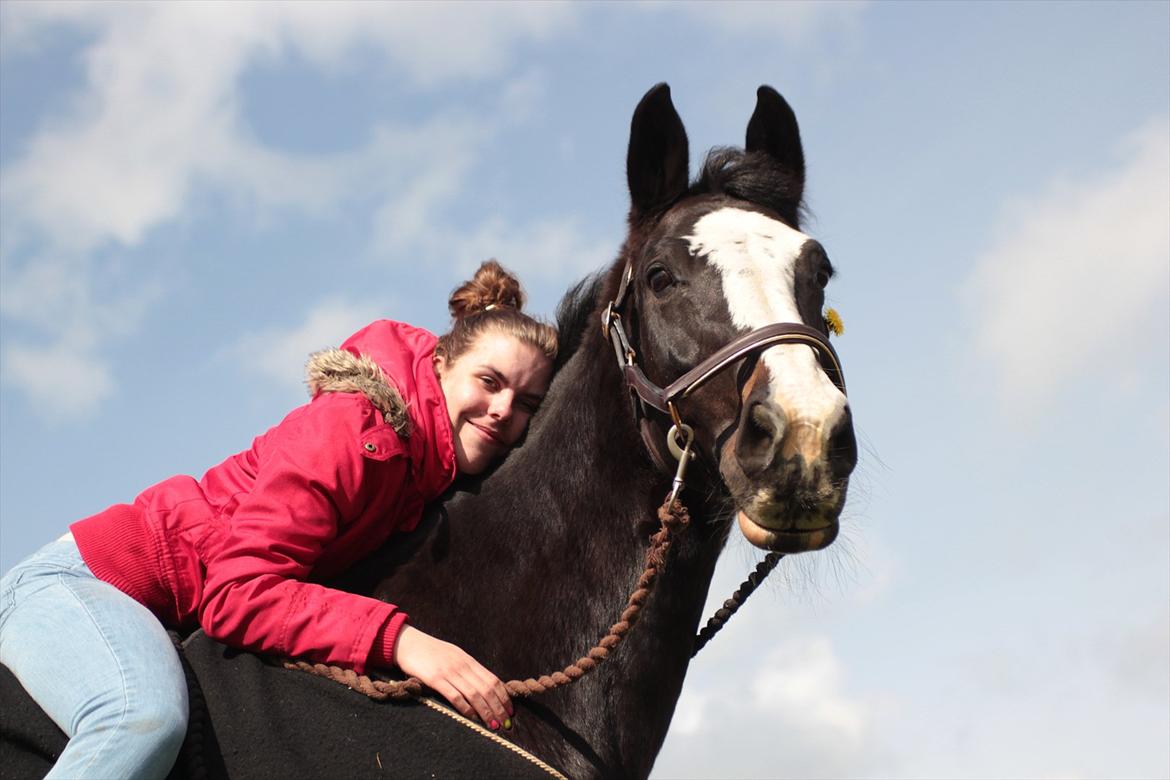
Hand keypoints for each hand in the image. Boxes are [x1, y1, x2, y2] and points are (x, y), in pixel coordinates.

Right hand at [393, 624, 511, 727]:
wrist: (408, 642)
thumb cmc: (431, 652)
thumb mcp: (454, 656)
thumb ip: (467, 668)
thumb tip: (483, 685)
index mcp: (469, 660)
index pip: (493, 680)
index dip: (504, 696)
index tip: (510, 710)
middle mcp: (463, 665)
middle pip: (487, 689)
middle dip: (499, 707)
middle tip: (506, 723)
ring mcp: (450, 672)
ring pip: (475, 694)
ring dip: (486, 711)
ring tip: (494, 725)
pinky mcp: (435, 679)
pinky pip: (455, 696)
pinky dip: (466, 708)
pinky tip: (472, 718)